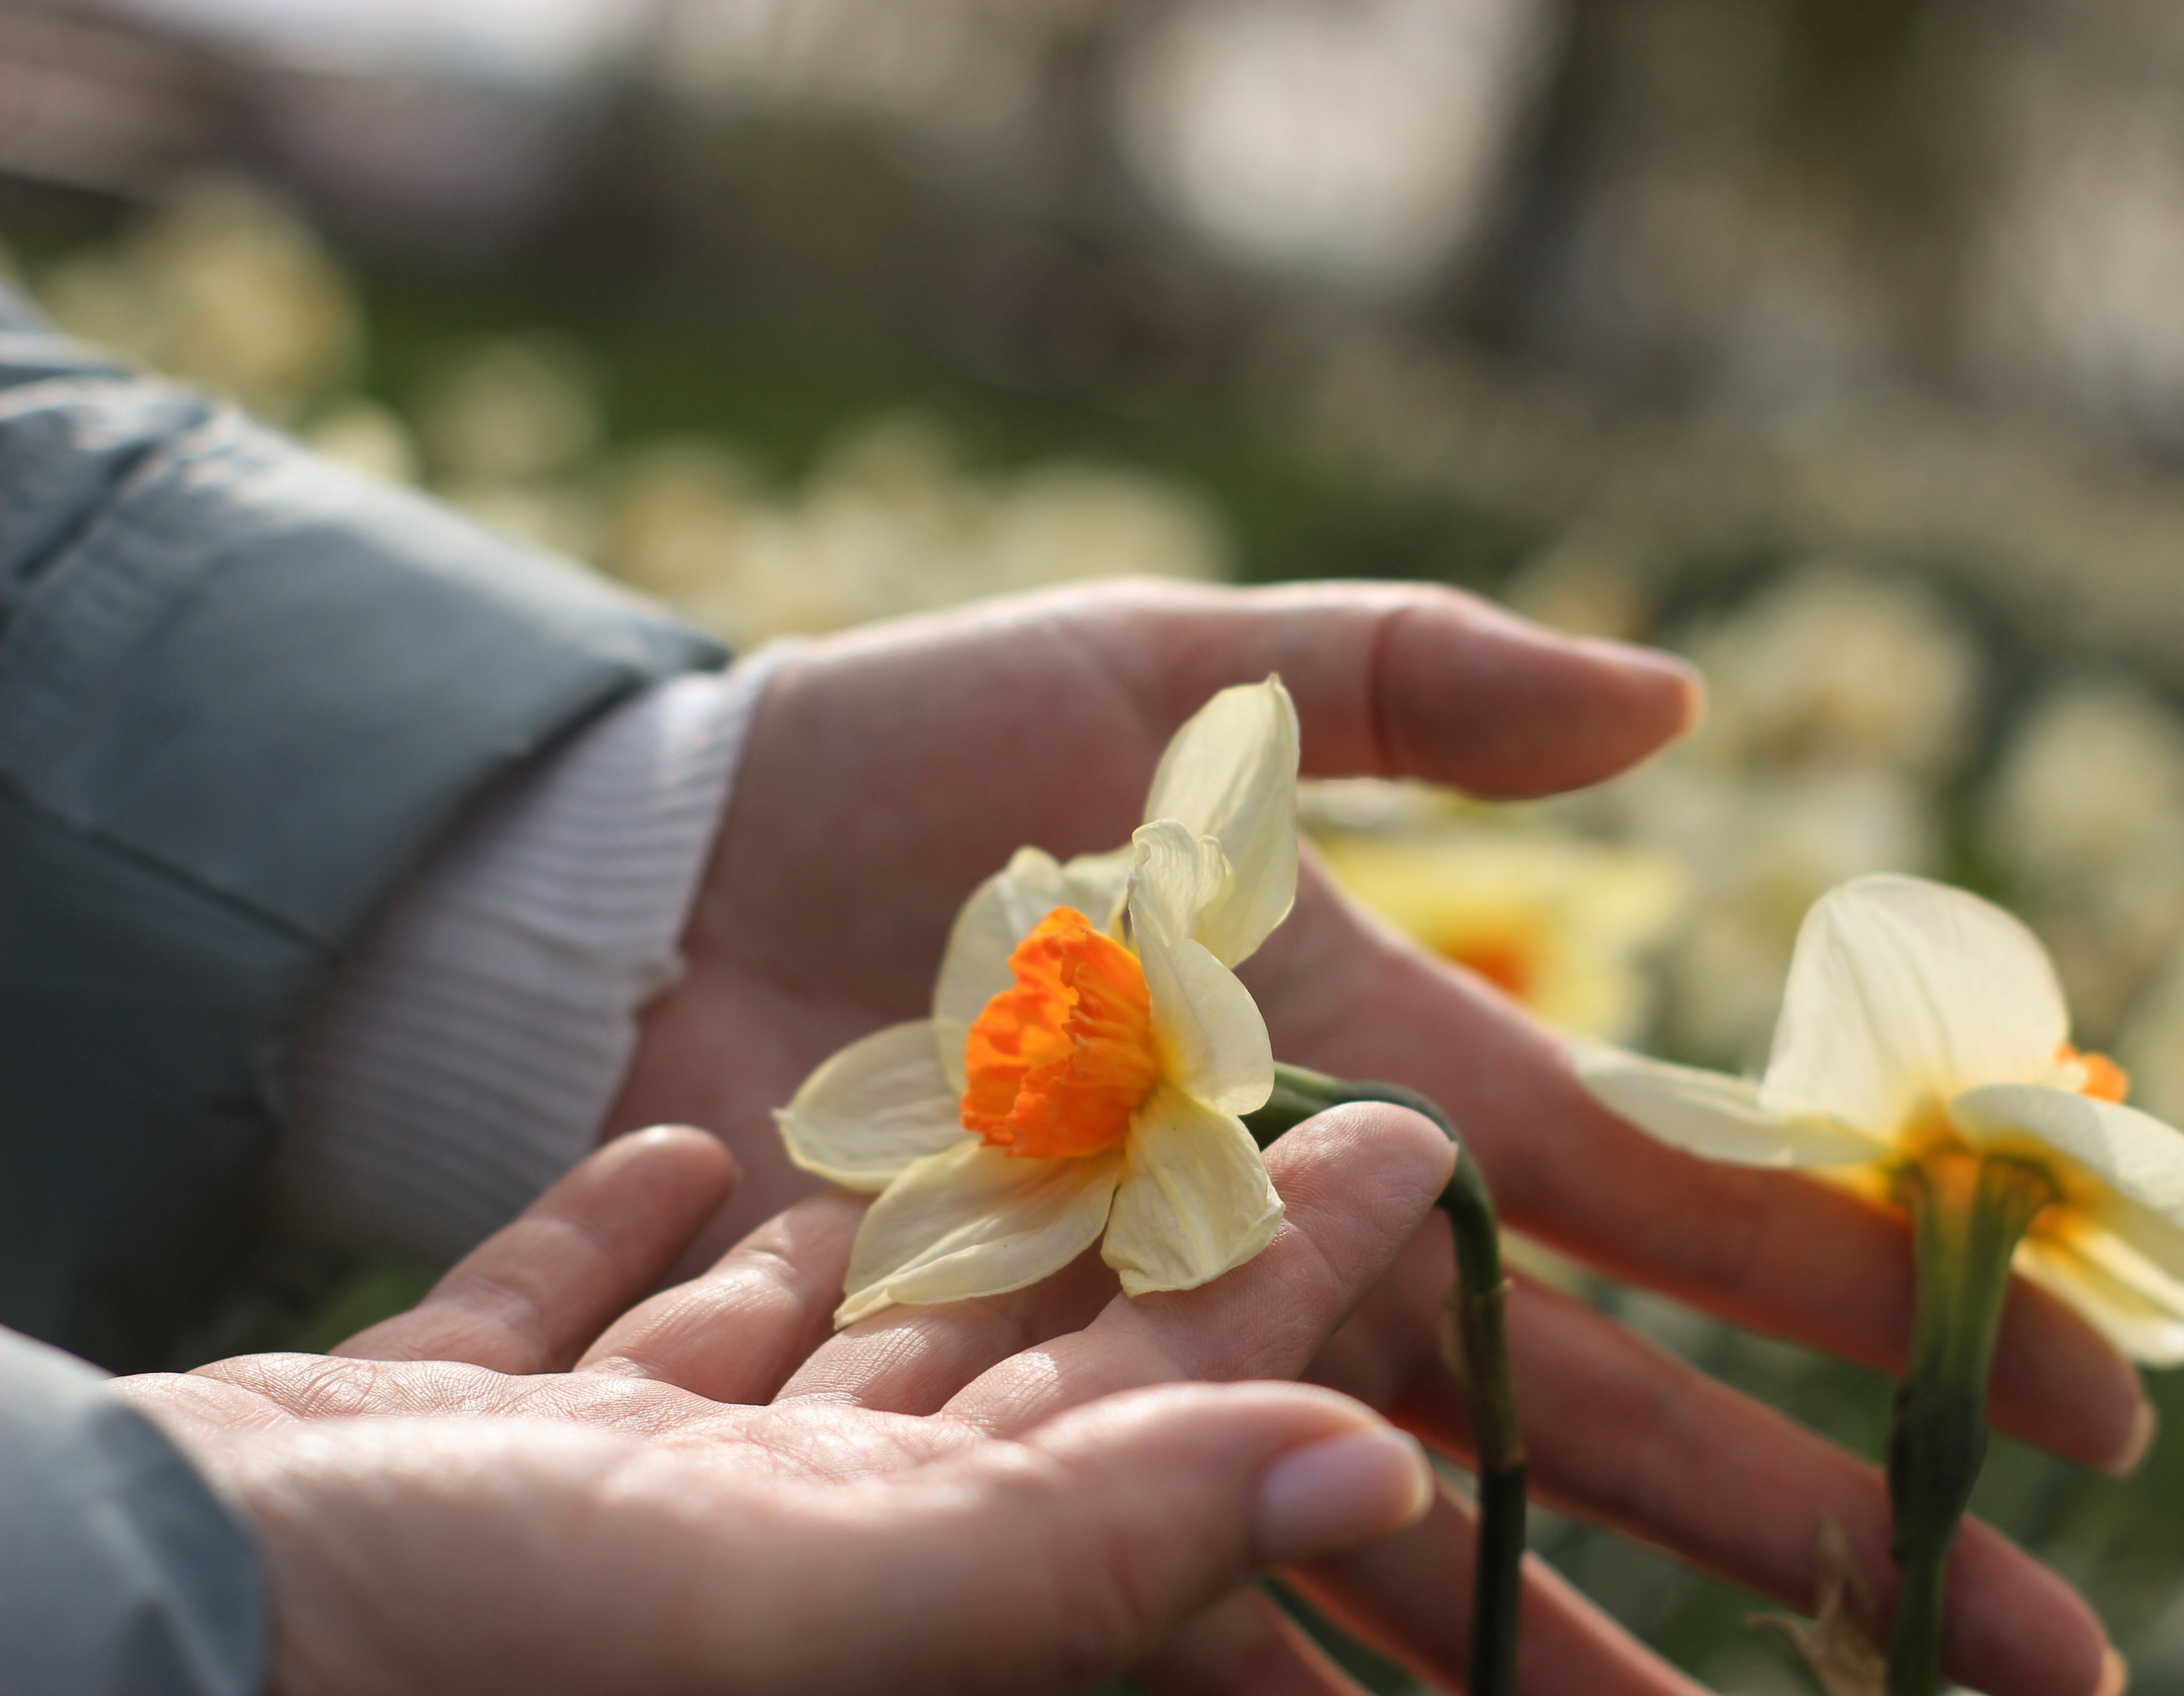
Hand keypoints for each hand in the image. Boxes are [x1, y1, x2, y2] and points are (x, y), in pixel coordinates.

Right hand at [117, 1122, 1454, 1695]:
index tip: (1416, 1137)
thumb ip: (1098, 1544)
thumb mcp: (819, 1600)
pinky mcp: (436, 1463)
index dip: (1302, 1274)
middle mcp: (768, 1565)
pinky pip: (575, 1335)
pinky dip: (638, 1248)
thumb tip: (1371, 1480)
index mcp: (901, 1584)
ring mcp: (594, 1520)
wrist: (99, 1642)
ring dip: (881, 1246)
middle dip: (1112, 1235)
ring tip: (972, 1113)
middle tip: (1215, 1079)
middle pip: (1004, 1374)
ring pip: (791, 1360)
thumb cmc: (467, 1647)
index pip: (1168, 1402)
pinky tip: (683, 1160)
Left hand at [611, 579, 2139, 1695]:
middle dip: (1826, 1535)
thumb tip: (1679, 696)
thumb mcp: (1178, 675)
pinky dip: (1330, 1666)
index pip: (1681, 1206)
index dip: (1876, 1290)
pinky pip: (1186, 1576)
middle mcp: (1318, 1249)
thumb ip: (1411, 682)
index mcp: (1386, 1073)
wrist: (642, 889)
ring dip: (1602, 1660)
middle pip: (1614, 1418)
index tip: (2088, 1377)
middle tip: (2043, 1662)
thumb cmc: (907, 760)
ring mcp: (1176, 1363)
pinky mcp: (1014, 1441)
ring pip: (1432, 1539)